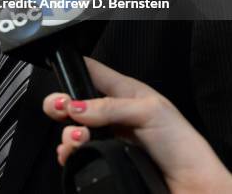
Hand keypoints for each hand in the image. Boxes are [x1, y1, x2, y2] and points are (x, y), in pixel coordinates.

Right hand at [43, 57, 231, 193]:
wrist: (190, 185)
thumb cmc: (180, 142)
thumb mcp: (149, 111)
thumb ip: (110, 106)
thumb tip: (77, 106)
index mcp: (124, 92)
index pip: (93, 71)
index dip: (74, 68)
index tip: (59, 73)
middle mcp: (111, 113)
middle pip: (74, 100)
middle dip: (59, 103)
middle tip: (61, 110)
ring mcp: (106, 137)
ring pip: (71, 128)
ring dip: (67, 133)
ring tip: (78, 138)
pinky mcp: (103, 159)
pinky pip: (75, 154)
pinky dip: (67, 153)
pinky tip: (72, 153)